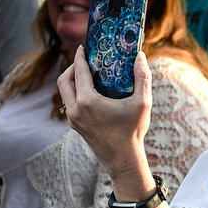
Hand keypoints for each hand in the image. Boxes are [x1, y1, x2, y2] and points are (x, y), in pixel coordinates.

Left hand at [57, 45, 152, 177]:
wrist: (123, 160)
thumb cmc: (133, 132)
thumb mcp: (143, 103)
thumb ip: (143, 77)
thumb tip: (140, 56)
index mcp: (88, 101)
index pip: (79, 71)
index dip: (80, 57)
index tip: (82, 47)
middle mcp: (76, 109)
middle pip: (64, 80)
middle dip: (72, 68)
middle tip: (83, 62)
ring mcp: (73, 119)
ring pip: (64, 93)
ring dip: (71, 81)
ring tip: (85, 76)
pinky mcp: (75, 126)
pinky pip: (69, 104)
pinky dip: (74, 94)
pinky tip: (88, 93)